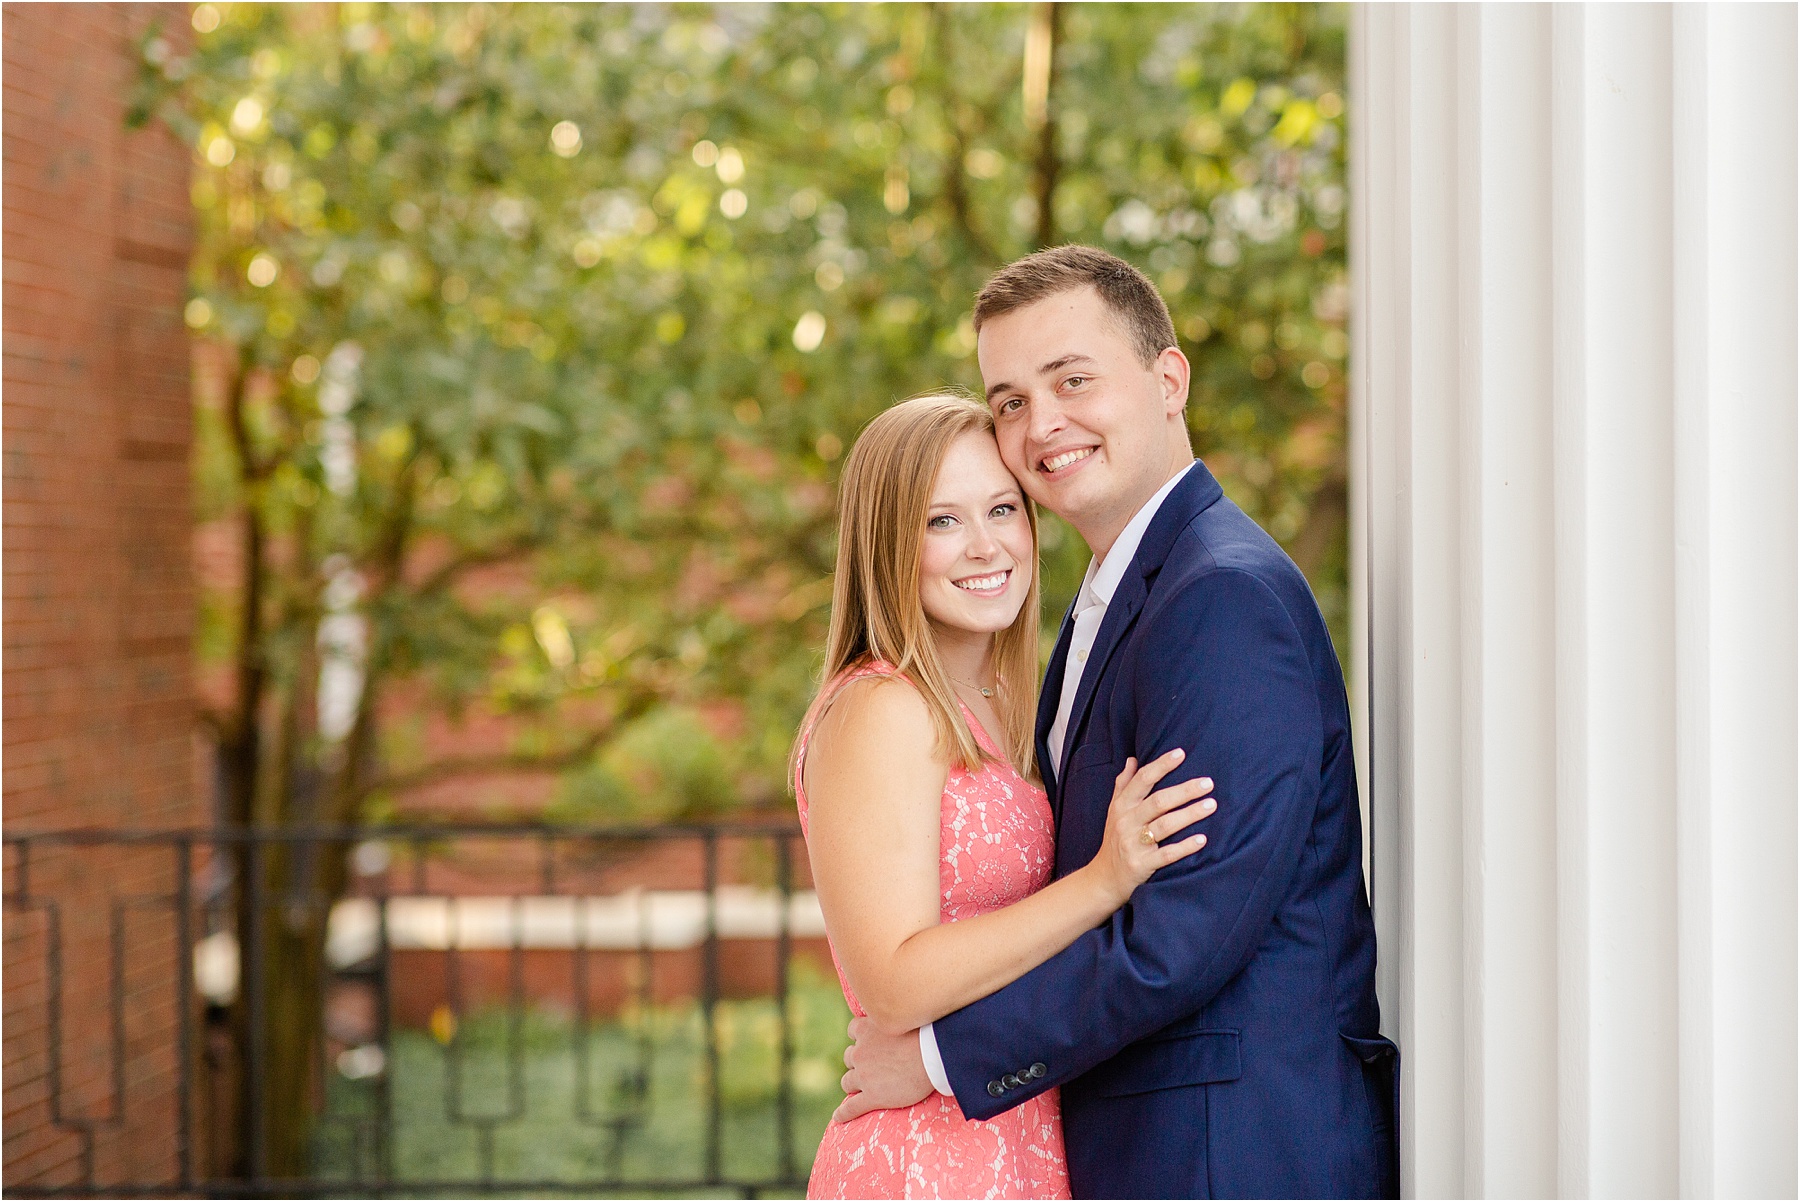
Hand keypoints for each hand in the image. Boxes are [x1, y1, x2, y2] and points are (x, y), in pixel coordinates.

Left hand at [831, 1016, 933, 1123]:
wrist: (933, 1055)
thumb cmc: (926, 1034)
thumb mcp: (904, 1018)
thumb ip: (895, 1020)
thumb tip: (903, 1014)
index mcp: (867, 1029)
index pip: (853, 1030)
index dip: (860, 1037)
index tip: (869, 1040)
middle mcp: (860, 1052)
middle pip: (849, 1058)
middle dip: (858, 1062)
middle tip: (875, 1067)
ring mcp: (864, 1076)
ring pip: (848, 1082)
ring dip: (854, 1084)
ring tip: (864, 1089)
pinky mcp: (872, 1097)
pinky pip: (851, 1107)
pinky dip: (843, 1113)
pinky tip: (838, 1117)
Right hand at [1089, 749, 1215, 904]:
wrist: (1104, 879)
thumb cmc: (1114, 840)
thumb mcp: (1113, 811)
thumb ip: (1123, 785)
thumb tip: (1132, 759)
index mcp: (1122, 806)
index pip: (1142, 780)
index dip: (1161, 765)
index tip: (1181, 753)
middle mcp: (1126, 822)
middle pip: (1158, 801)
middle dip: (1185, 790)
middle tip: (1208, 783)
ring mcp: (1133, 844)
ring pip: (1165, 825)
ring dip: (1190, 814)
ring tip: (1211, 805)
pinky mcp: (1142, 865)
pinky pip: (1167, 854)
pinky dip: (1185, 847)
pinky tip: (1202, 839)